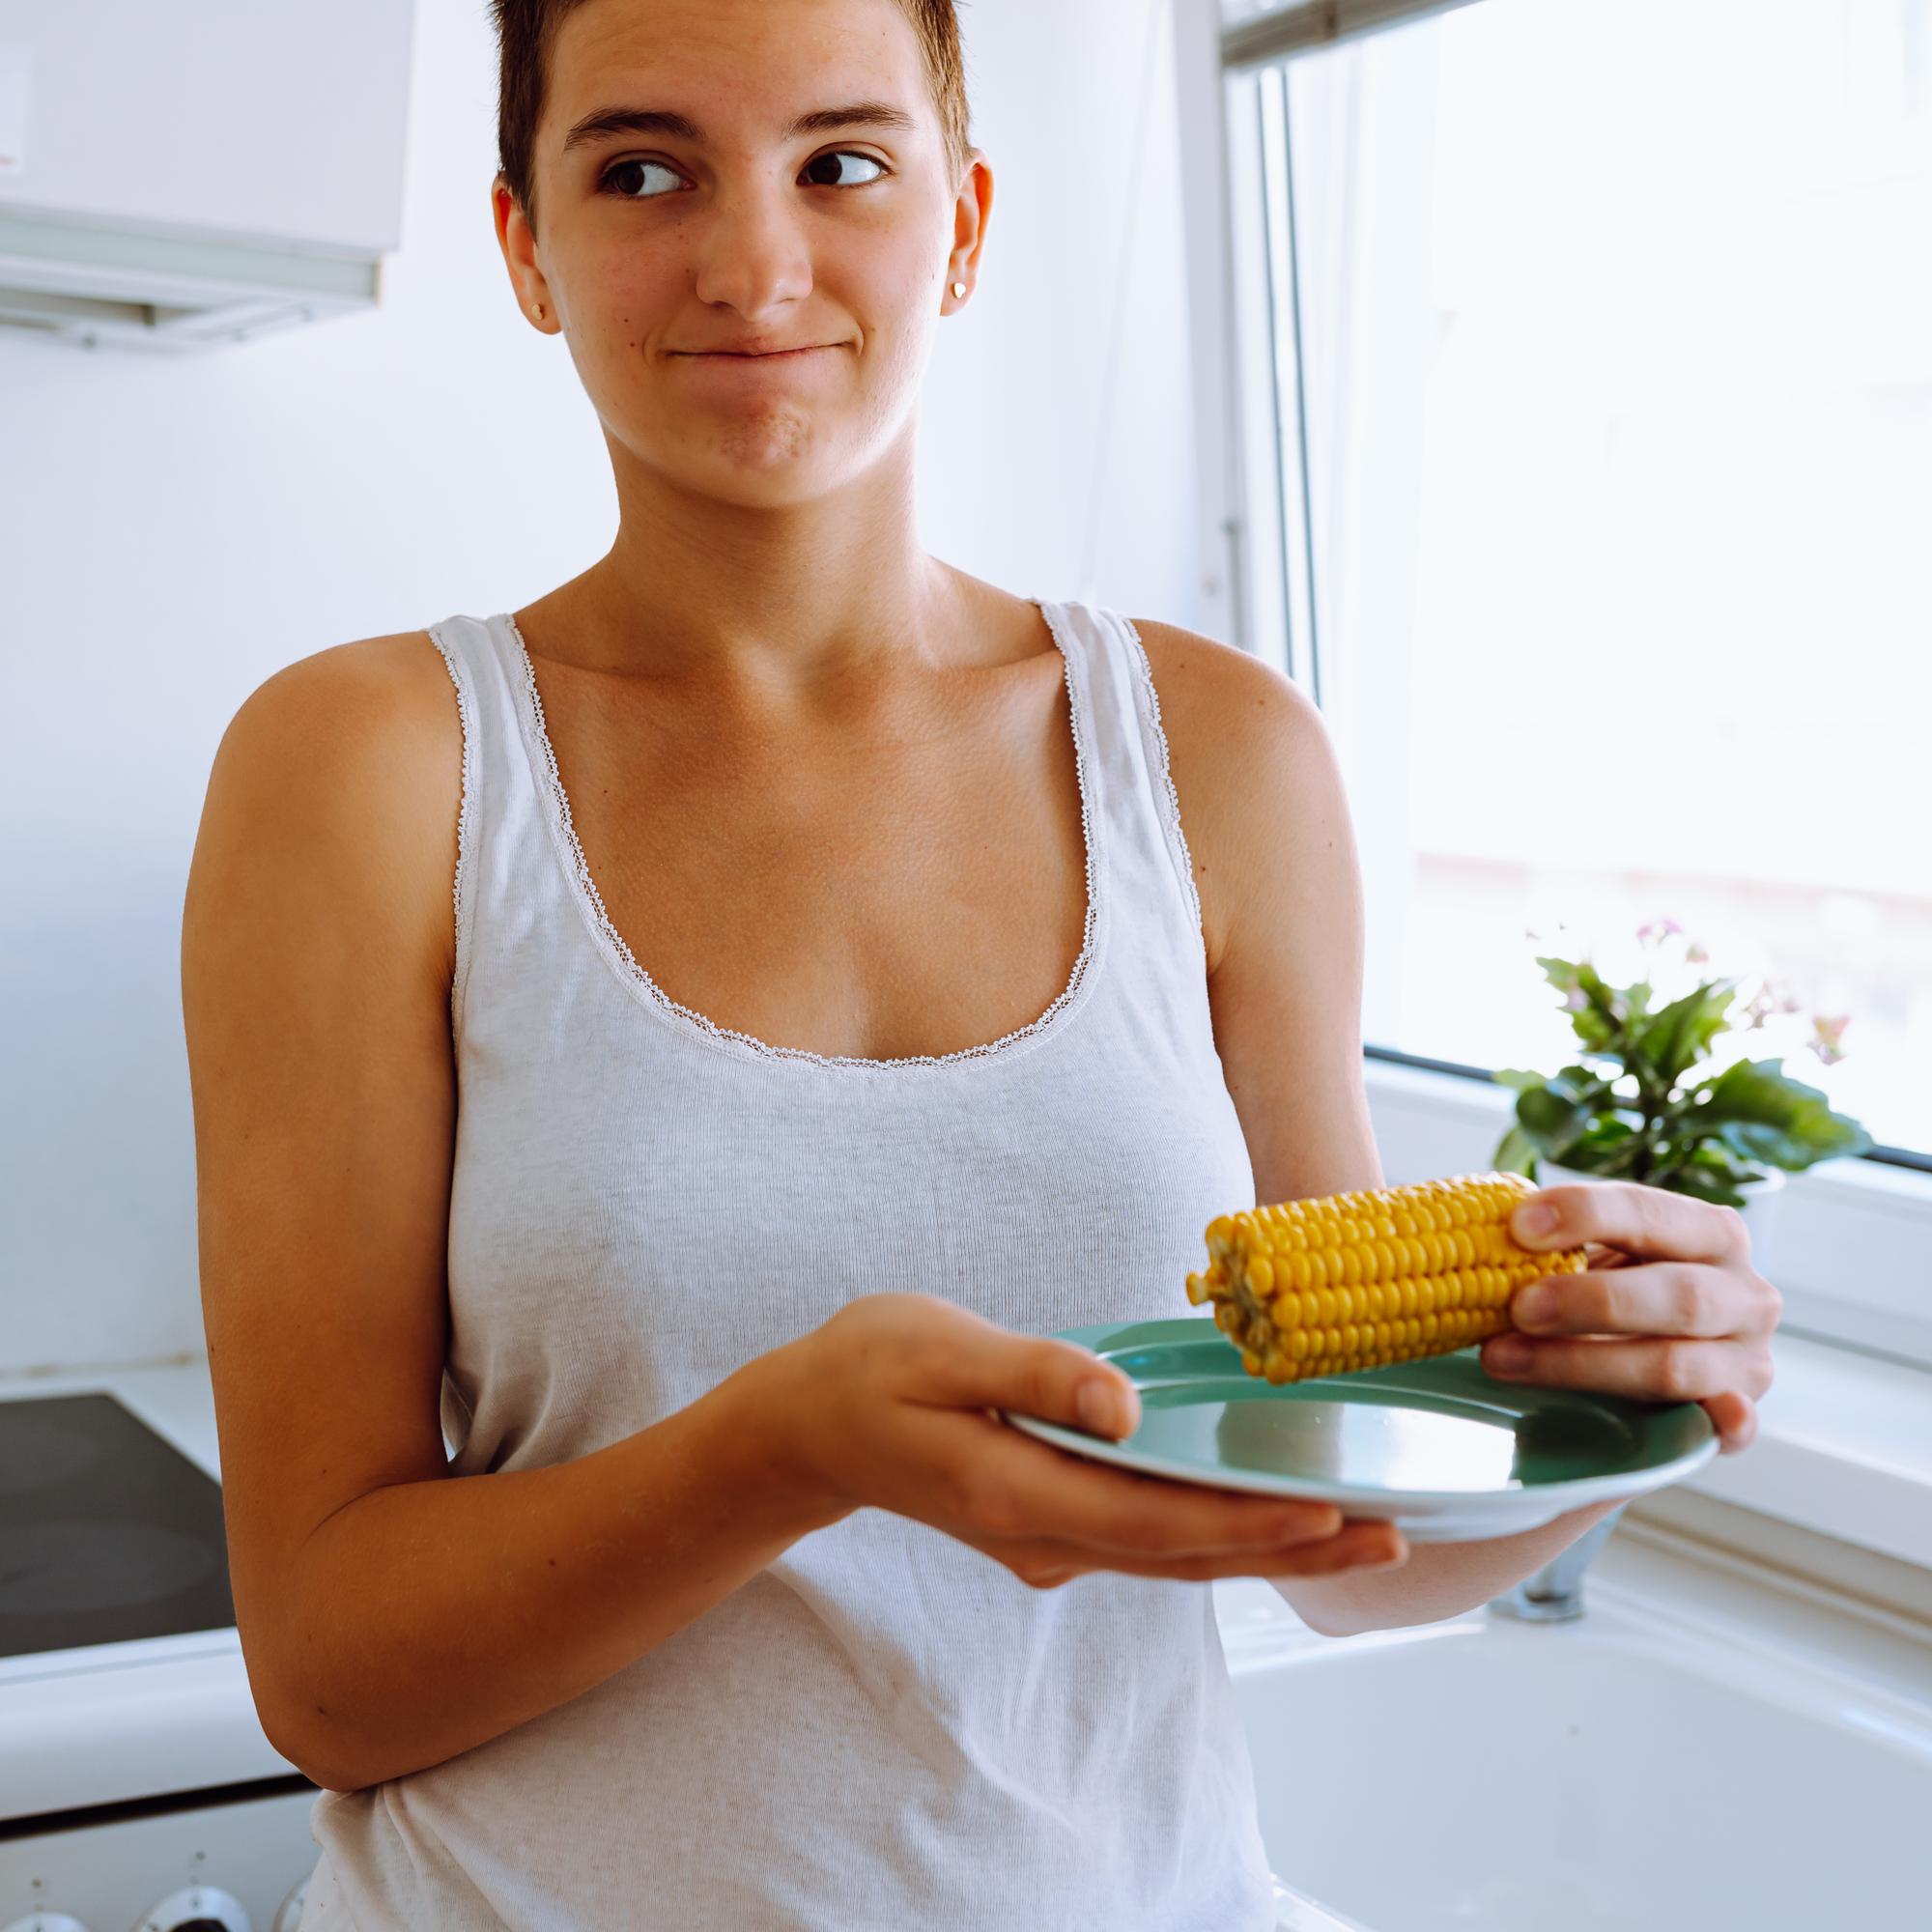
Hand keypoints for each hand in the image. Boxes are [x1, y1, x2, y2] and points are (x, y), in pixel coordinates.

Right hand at [776, 1292, 1408, 1587]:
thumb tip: (1126, 1407)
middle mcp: (1040, 1536)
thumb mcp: (938, 1350)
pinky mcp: (1054, 1524)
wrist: (811, 1424)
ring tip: (1362, 1536)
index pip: (1153, 1521)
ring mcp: (1048, 1541)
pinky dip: (1222, 1533)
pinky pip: (1153, 1539)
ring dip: (1269, 1550)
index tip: (1331, 1513)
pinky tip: (1274, 1516)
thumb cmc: (871, 1369)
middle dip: (1290, 1550)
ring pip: (1176, 1557)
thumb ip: (1033, 1376)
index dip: (1247, 1523)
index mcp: (1014, 1492)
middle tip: (1393, 1537)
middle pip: (1185, 1556)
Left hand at [1480, 1181, 1781, 1452]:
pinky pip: (1734, 1427)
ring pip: (1675, 1365)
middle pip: (1678, 1295)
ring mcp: (1747, 1360)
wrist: (1647, 1354)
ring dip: (1586, 1364)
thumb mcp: (1593, 1257)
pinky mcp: (1736, 1418)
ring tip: (1505, 1358)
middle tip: (1517, 1307)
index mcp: (1711, 1233)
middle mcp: (1744, 1294)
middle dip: (1591, 1301)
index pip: (1651, 1214)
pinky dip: (1725, 1422)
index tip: (1517, 1225)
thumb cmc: (1613, 1287)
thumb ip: (1555, 1248)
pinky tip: (1710, 1415)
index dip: (1585, 1214)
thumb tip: (1473, 1232)